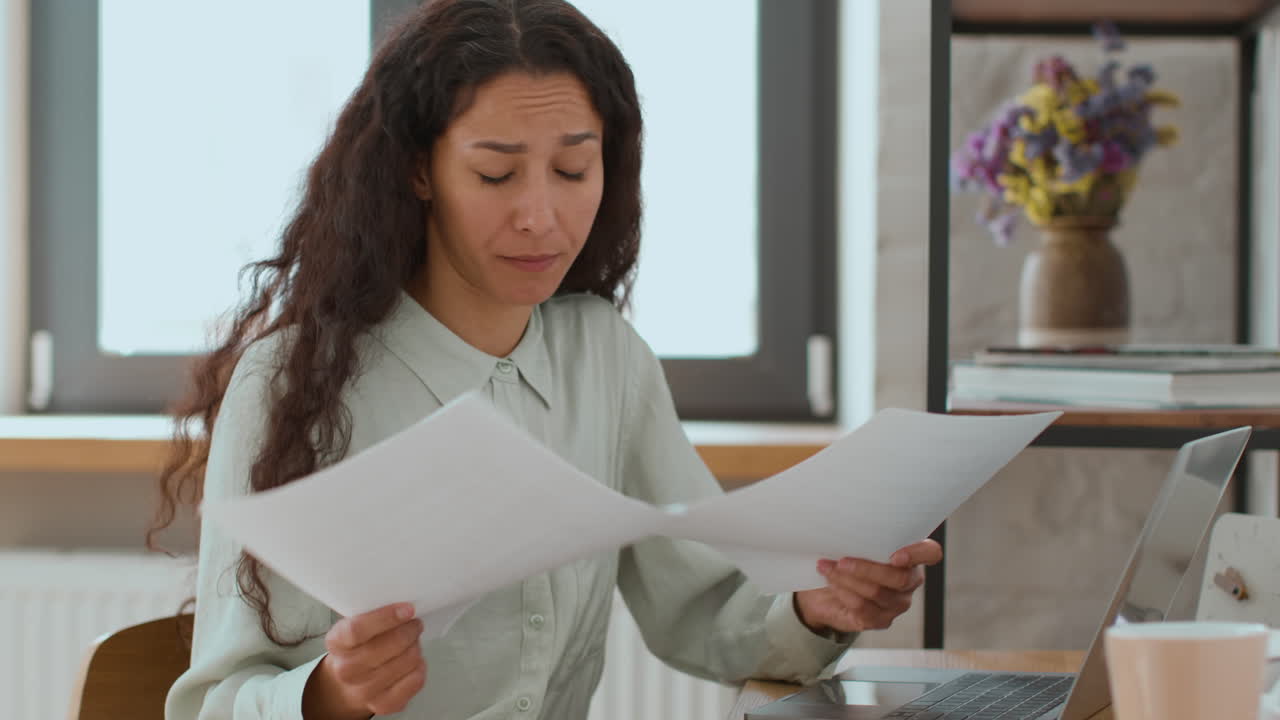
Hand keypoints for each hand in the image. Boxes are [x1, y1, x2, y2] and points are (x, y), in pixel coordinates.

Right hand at [302, 603, 426, 719]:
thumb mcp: (354, 624)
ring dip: (416, 647)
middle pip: (390, 645)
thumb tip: (404, 604)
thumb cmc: (358, 646)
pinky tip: (413, 661)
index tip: (408, 609)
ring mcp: (364, 690)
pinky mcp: (384, 704)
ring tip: (412, 642)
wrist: (347, 683)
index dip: (387, 618)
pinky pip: (415, 681)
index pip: (358, 630)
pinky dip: (420, 666)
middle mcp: (347, 669)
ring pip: (407, 661)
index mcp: (337, 643)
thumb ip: (372, 613)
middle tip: (414, 623)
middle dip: (410, 630)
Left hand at [794, 539, 942, 634]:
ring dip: (847, 578)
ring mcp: (897, 604)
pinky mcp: (880, 620)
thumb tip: (847, 532)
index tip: (895, 556)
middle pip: (899, 578)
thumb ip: (861, 540)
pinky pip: (862, 607)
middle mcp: (910, 582)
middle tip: (842, 561)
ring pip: (876, 592)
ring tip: (826, 567)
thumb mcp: (854, 546)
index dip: (917, 554)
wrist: (827, 593)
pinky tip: (831, 581)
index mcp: (911, 557)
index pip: (930, 553)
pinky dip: (842, 591)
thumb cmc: (846, 561)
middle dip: (866, 568)